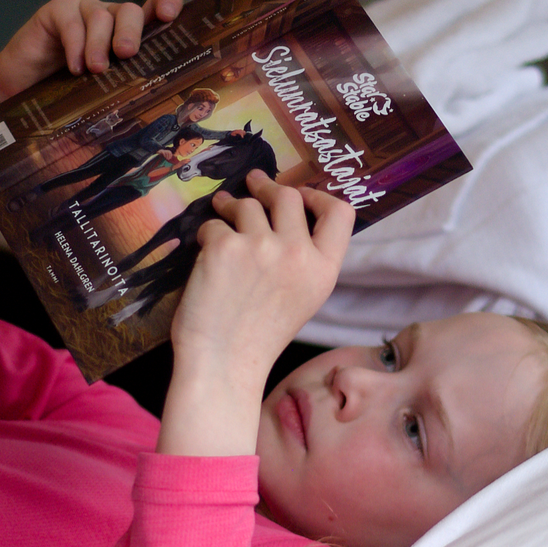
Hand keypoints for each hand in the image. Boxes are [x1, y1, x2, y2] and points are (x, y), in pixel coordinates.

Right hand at [0, 0, 183, 100]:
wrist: (20, 89)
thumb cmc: (65, 92)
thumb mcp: (102, 90)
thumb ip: (125, 87)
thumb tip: (153, 108)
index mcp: (127, 33)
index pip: (154, 7)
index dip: (166, 2)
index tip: (170, 14)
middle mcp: (108, 16)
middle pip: (129, 11)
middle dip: (131, 31)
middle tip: (127, 53)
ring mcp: (82, 9)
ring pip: (101, 15)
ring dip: (99, 44)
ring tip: (95, 70)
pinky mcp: (56, 10)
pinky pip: (70, 20)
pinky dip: (75, 43)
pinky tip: (74, 66)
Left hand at [156, 173, 354, 457]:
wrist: (224, 363)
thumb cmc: (260, 336)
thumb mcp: (304, 298)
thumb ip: (305, 259)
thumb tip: (288, 212)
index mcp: (324, 270)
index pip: (341, 212)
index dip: (318, 195)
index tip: (300, 193)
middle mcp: (298, 254)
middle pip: (289, 196)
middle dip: (268, 187)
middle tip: (254, 183)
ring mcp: (262, 247)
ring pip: (247, 205)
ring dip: (232, 206)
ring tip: (223, 210)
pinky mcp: (225, 247)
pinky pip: (214, 224)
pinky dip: (208, 234)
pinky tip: (206, 251)